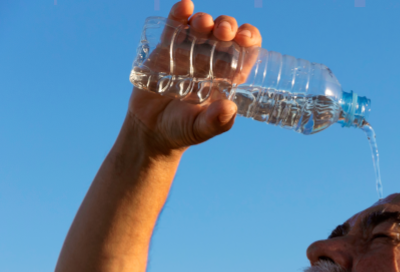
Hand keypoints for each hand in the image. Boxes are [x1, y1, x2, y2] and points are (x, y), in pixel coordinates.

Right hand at [126, 0, 262, 154]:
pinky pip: (174, 27)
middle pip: (226, 34)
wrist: (150, 130)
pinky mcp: (166, 50)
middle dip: (228, 25)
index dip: (249, 38)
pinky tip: (185, 7)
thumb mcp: (201, 129)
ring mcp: (189, 53)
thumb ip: (217, 122)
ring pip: (203, 27)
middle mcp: (211, 61)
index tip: (244, 38)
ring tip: (202, 24)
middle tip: (223, 31)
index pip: (245, 51)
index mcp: (227, 76)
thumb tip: (230, 107)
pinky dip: (180, 13)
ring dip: (206, 19)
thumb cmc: (182, 131)